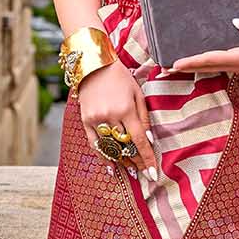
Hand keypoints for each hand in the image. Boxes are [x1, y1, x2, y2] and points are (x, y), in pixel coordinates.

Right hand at [76, 58, 160, 178]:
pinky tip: (111, 167)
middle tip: (144, 173)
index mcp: (126, 109)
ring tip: (131, 170)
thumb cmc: (121, 78)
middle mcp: (110, 116)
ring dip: (121, 161)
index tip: (153, 173)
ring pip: (110, 147)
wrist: (94, 65)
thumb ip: (144, 118)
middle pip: (125, 147)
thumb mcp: (138, 94)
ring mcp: (95, 120)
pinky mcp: (85, 120)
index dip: (147, 158)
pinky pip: (94, 144)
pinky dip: (103, 157)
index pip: (139, 140)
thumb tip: (149, 141)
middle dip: (136, 162)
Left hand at [170, 17, 238, 78]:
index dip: (192, 61)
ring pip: (211, 65)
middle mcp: (238, 64)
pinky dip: (205, 62)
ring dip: (193, 65)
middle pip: (206, 66)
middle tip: (163, 68)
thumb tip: (236, 21)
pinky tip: (200, 58)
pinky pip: (219, 62)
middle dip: (185, 67)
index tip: (174, 63)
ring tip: (175, 64)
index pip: (211, 60)